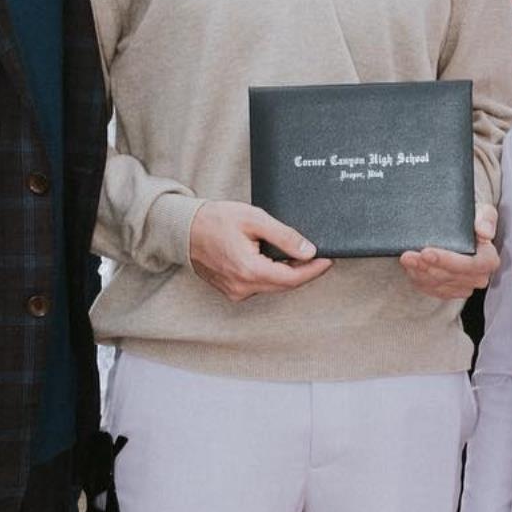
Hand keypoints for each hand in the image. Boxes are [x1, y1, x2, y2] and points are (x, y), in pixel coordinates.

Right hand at [188, 200, 333, 302]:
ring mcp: (235, 291)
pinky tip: (276, 260)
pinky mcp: (231, 290)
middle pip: (284, 284)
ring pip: (272, 286)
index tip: (328, 260)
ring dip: (287, 273)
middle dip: (303, 271)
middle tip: (318, 256)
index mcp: (249, 270)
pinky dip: (271, 274)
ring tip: (298, 255)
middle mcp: (242, 287)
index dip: (313, 270)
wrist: (183, 229)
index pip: (292, 278)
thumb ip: (284, 236)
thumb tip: (309, 251)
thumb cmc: (215, 220)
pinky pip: (259, 285)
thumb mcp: (254, 219)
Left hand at [401, 203, 498, 301]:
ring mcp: (463, 286)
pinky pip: (431, 289)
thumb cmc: (473, 221)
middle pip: (450, 276)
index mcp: (489, 260)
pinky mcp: (449, 290)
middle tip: (408, 255)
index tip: (427, 252)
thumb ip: (486, 218)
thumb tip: (484, 231)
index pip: (470, 265)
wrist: (462, 230)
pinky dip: (418, 278)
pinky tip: (410, 267)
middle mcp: (478, 277)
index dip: (448, 261)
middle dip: (427, 267)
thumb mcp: (483, 212)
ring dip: (419, 272)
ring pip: (437, 283)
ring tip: (406, 258)